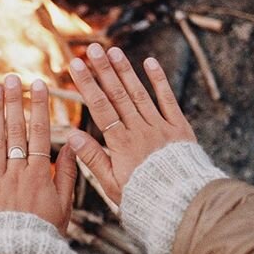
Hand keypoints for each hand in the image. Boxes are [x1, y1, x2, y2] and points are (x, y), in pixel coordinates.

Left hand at [0, 74, 77, 234]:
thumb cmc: (45, 233)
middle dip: (14, 101)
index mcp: (40, 174)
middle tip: (12, 78)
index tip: (39, 84)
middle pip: (16, 130)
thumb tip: (71, 145)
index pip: (41, 133)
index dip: (39, 107)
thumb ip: (66, 174)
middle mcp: (17, 172)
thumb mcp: (64, 205)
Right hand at [67, 44, 195, 203]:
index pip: (100, 108)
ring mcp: (160, 127)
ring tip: (113, 50)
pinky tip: (150, 62)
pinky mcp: (179, 128)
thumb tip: (71, 136)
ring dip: (126, 70)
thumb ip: (92, 158)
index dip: (87, 85)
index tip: (75, 65)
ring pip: (140, 94)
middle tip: (92, 48)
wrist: (182, 204)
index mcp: (121, 144)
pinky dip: (159, 81)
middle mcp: (140, 130)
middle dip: (103, 70)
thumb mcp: (112, 184)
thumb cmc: (142, 197)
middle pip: (118, 95)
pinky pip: (168, 100)